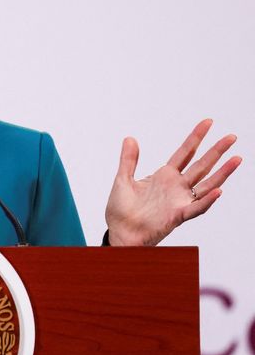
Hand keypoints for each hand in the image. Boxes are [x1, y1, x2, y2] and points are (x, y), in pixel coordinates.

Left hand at [105, 119, 241, 245]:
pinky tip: (219, 191)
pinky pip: (196, 207)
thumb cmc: (121, 210)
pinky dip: (208, 200)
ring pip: (206, 184)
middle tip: (232, 137)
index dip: (196, 138)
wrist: (119, 232)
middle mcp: (176, 187)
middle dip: (216, 151)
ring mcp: (179, 201)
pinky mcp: (177, 215)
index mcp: (164, 176)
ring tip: (237, 159)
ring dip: (222, 173)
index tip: (207, 122)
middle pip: (201, 165)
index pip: (185, 153)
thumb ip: (129, 160)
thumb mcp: (123, 179)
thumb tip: (130, 138)